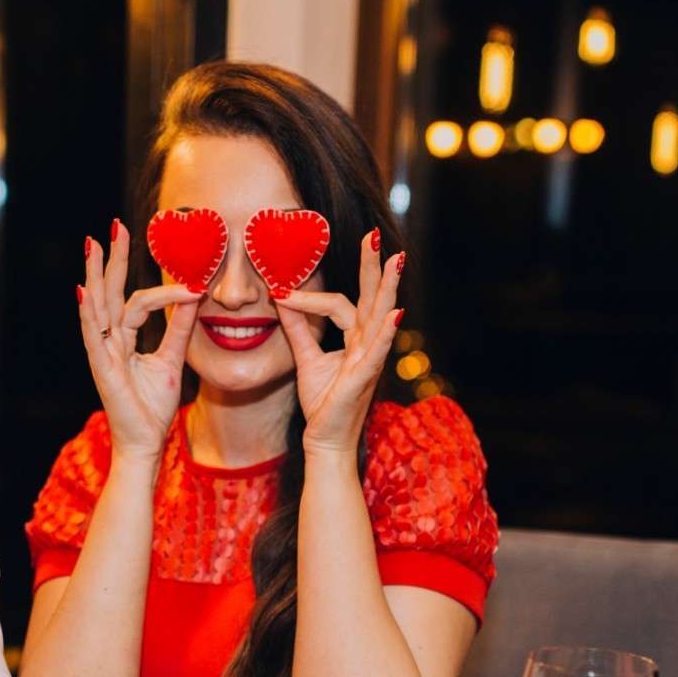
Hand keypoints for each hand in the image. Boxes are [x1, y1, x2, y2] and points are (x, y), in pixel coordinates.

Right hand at [78, 220, 204, 463]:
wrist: (145, 442)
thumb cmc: (153, 407)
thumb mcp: (172, 359)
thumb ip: (180, 329)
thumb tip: (194, 297)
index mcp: (123, 338)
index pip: (138, 302)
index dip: (164, 290)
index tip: (192, 281)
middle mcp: (108, 340)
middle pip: (109, 292)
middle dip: (112, 259)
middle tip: (115, 226)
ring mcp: (101, 352)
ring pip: (97, 305)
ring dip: (95, 273)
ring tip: (93, 244)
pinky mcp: (101, 367)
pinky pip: (93, 334)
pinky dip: (89, 312)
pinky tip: (85, 290)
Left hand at [276, 233, 404, 458]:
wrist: (325, 440)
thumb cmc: (323, 403)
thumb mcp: (306, 359)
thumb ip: (298, 329)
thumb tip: (282, 299)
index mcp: (355, 339)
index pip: (337, 304)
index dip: (310, 296)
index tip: (281, 291)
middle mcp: (368, 344)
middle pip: (372, 298)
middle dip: (374, 266)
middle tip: (374, 235)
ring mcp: (370, 360)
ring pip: (379, 316)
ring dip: (388, 288)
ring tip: (396, 260)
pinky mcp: (365, 378)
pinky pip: (377, 351)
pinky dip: (386, 332)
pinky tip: (394, 313)